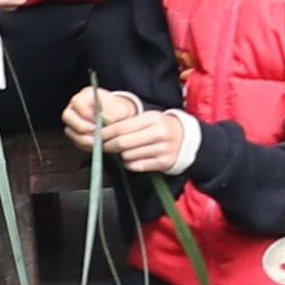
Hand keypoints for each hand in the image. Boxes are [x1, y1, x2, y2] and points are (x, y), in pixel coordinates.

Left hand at [63, 86, 201, 176]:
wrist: (186, 139)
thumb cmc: (161, 127)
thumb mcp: (149, 118)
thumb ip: (129, 122)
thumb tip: (103, 129)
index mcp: (153, 118)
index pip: (122, 127)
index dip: (106, 133)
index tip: (97, 135)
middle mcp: (158, 133)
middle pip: (123, 142)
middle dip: (109, 145)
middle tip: (104, 146)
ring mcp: (162, 149)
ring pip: (129, 155)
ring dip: (120, 155)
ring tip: (121, 151)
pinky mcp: (163, 162)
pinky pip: (137, 166)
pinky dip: (129, 163)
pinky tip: (131, 158)